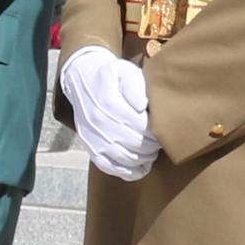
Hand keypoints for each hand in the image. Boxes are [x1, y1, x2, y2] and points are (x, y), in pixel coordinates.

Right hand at [58, 44, 155, 180]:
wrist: (82, 80)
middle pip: (134, 143)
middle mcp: (99, 122)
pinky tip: (140, 168)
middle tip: (160, 143)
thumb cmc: (111, 76)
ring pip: (124, 158)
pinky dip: (127, 172)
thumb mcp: (125, 72)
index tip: (163, 131)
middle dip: (152, 146)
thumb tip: (142, 106)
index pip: (140, 126)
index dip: (155, 133)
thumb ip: (136, 86)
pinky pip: (109, 167)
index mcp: (110, 103)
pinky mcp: (90, 147)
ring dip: (143, 159)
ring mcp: (93, 137)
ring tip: (151, 152)